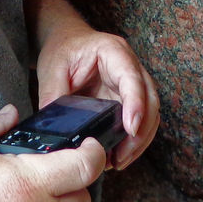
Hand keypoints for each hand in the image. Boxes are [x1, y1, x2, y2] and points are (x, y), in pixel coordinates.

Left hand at [35, 22, 159, 170]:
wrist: (66, 41)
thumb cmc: (63, 49)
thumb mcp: (52, 68)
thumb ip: (53, 95)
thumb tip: (54, 128)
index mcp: (113, 51)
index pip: (131, 77)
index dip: (135, 103)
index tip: (131, 128)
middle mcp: (130, 65)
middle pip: (150, 98)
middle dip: (141, 131)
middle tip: (122, 155)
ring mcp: (132, 82)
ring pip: (150, 112)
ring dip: (139, 139)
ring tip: (119, 160)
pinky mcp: (128, 97)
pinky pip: (140, 119)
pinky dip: (134, 139)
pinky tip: (119, 154)